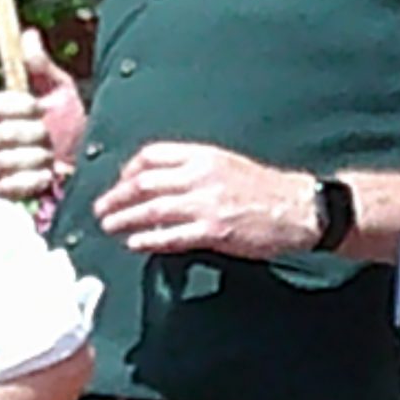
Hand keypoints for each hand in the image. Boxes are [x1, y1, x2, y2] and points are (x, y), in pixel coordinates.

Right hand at [0, 30, 83, 208]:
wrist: (85, 162)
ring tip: (50, 157)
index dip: (17, 107)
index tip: (38, 108)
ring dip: (37, 159)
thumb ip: (40, 66)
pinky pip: (9, 186)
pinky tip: (47, 174)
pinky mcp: (2, 190)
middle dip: (33, 135)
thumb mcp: (60, 91)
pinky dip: (33, 179)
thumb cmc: (68, 124)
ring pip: (5, 161)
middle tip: (49, 137)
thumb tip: (28, 34)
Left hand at [93, 140, 316, 259]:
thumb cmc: (265, 189)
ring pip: (151, 209)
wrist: (298, 208)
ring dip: (124, 218)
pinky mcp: (213, 231)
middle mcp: (200, 176)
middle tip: (101, 209)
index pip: (151, 155)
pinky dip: (149, 239)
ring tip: (109, 227)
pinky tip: (135, 243)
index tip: (119, 182)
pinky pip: (171, 235)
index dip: (128, 170)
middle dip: (116, 196)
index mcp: (203, 156)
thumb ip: (195, 169)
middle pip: (144, 182)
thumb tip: (161, 182)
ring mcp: (206, 204)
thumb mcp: (228, 165)